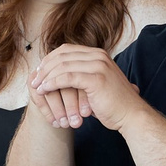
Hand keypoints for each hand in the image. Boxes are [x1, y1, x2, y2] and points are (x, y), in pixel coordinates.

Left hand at [27, 45, 144, 131]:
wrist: (130, 115)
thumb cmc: (113, 104)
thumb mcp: (97, 83)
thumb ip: (83, 75)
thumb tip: (62, 74)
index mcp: (99, 55)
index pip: (67, 50)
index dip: (50, 59)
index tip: (39, 71)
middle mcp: (99, 56)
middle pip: (62, 55)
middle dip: (45, 67)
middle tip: (34, 79)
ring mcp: (98, 66)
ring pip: (62, 66)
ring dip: (46, 76)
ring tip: (37, 86)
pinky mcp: (95, 79)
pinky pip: (66, 78)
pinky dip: (52, 84)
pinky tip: (44, 90)